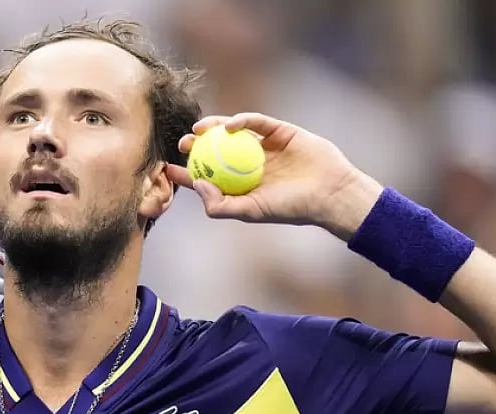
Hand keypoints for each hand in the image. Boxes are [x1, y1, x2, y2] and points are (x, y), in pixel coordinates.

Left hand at [167, 113, 382, 236]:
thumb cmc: (290, 208)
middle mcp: (247, 164)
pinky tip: (229, 124)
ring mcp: (263, 146)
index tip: (166, 168)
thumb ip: (221, 205)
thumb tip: (198, 186)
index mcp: (239, 185)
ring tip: (198, 129)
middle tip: (182, 143)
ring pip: (232, 132)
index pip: (206, 177)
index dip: (186, 173)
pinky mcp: (279, 130)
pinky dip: (242, 119)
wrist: (328, 193)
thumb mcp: (251, 212)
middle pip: (215, 151)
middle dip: (195, 146)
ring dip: (212, 128)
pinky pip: (257, 121)